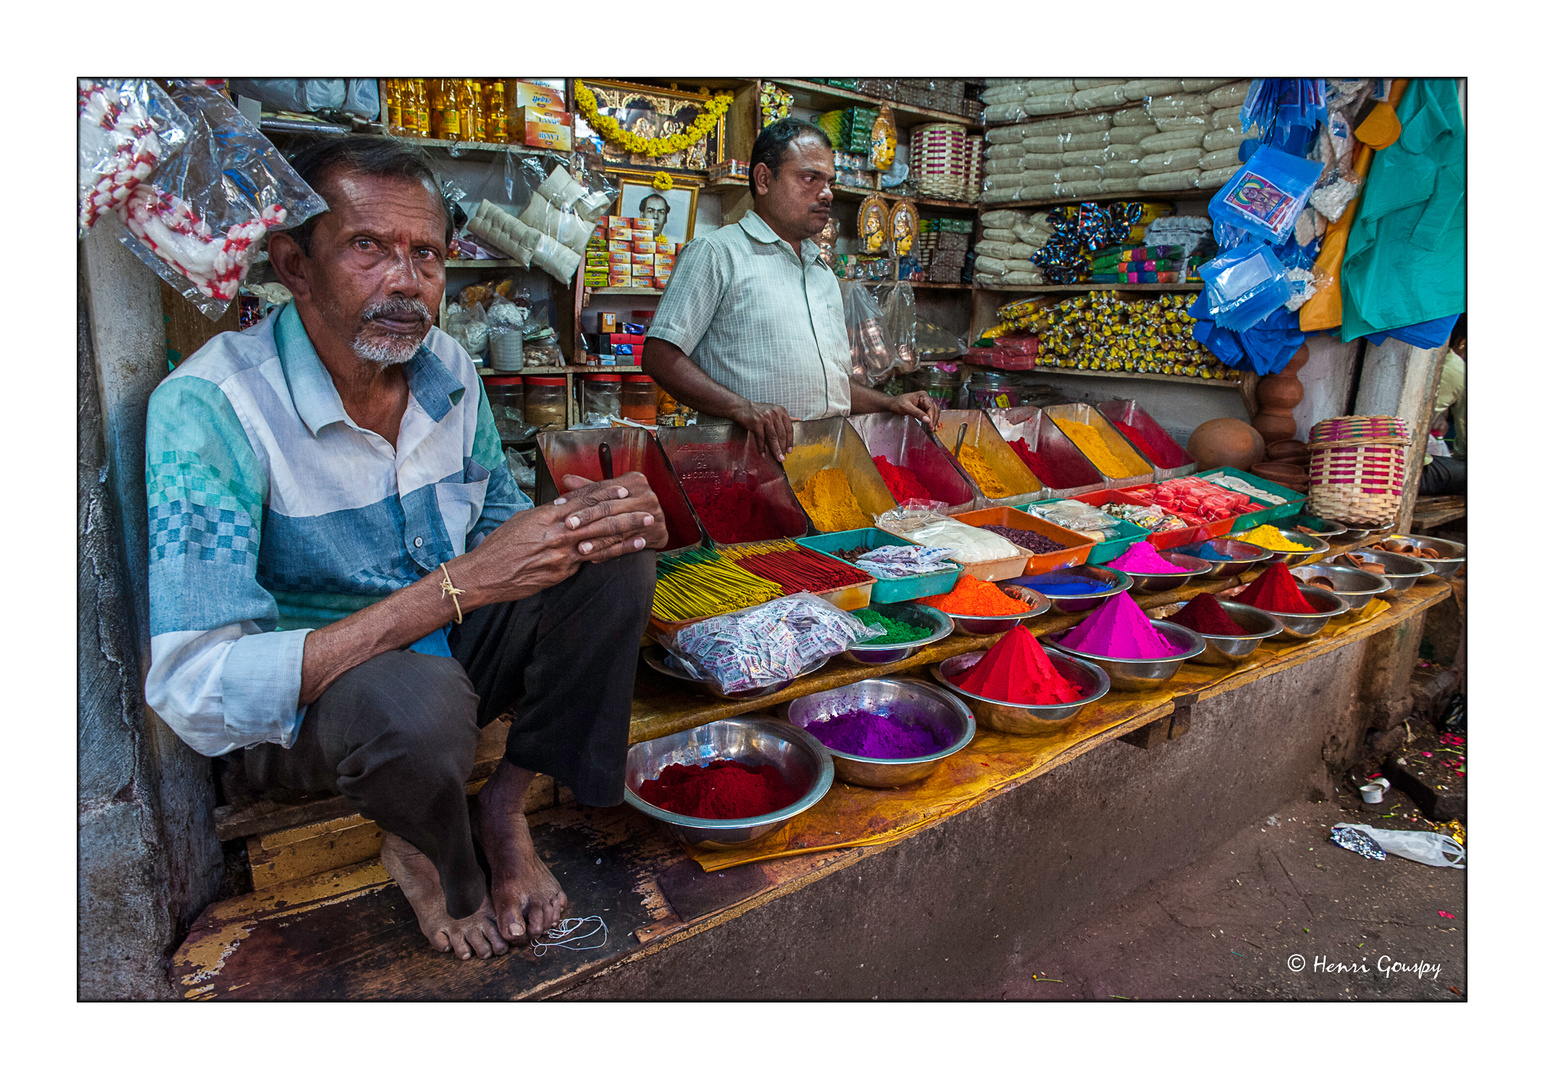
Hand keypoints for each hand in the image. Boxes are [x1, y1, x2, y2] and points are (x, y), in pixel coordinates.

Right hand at [454, 472, 661, 606]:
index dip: (605, 493)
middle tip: (647, 508)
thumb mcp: (523, 521)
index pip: (582, 499)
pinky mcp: (561, 572)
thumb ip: (547, 513)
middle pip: (597, 518)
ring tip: (646, 529)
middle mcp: (556, 532)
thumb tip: (565, 503)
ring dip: (626, 533)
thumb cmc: (499, 547)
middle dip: (624, 513)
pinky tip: (627, 550)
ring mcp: (560, 553)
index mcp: (546, 515)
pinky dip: (611, 553)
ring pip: (599, 539)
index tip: (624, 489)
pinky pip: (590, 560)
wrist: (484, 574)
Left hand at [556, 472, 668, 551]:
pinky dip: (607, 551)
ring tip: (579, 547)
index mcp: (635, 481)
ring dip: (596, 540)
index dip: (579, 496)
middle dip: (587, 518)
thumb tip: (566, 479)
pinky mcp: (655, 533)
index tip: (560, 505)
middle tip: (568, 525)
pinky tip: (593, 556)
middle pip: (610, 507)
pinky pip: (626, 544)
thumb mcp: (611, 493)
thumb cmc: (629, 504)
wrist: (657, 521)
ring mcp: (653, 515)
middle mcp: (646, 496)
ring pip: (617, 528)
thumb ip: (590, 488)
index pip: (602, 488)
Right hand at [730, 400, 793, 460]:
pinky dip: (762, 448)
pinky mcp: (756, 422)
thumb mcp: (773, 411)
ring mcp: (765, 418)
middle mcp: (775, 413)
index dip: (790, 441)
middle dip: (783, 448)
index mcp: (781, 411)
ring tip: (777, 458)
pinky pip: (761, 438)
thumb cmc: (758, 412)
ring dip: (775, 450)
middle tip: (783, 458)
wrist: (741, 408)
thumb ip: (784, 417)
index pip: (789, 429)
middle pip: (781, 434)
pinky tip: (763, 454)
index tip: (789, 451)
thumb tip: (798, 419)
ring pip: (773, 437)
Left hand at [887, 389, 940, 428]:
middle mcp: (926, 398)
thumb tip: (928, 420)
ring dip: (934, 420)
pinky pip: (930, 414)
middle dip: (933, 419)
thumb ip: (917, 413)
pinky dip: (931, 420)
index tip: (930, 425)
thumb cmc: (897, 404)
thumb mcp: (906, 408)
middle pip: (934, 409)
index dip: (931, 416)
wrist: (892, 404)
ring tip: (933, 429)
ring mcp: (925, 403)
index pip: (930, 407)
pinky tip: (931, 426)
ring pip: (934, 412)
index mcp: (923, 395)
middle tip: (931, 429)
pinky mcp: (923, 408)